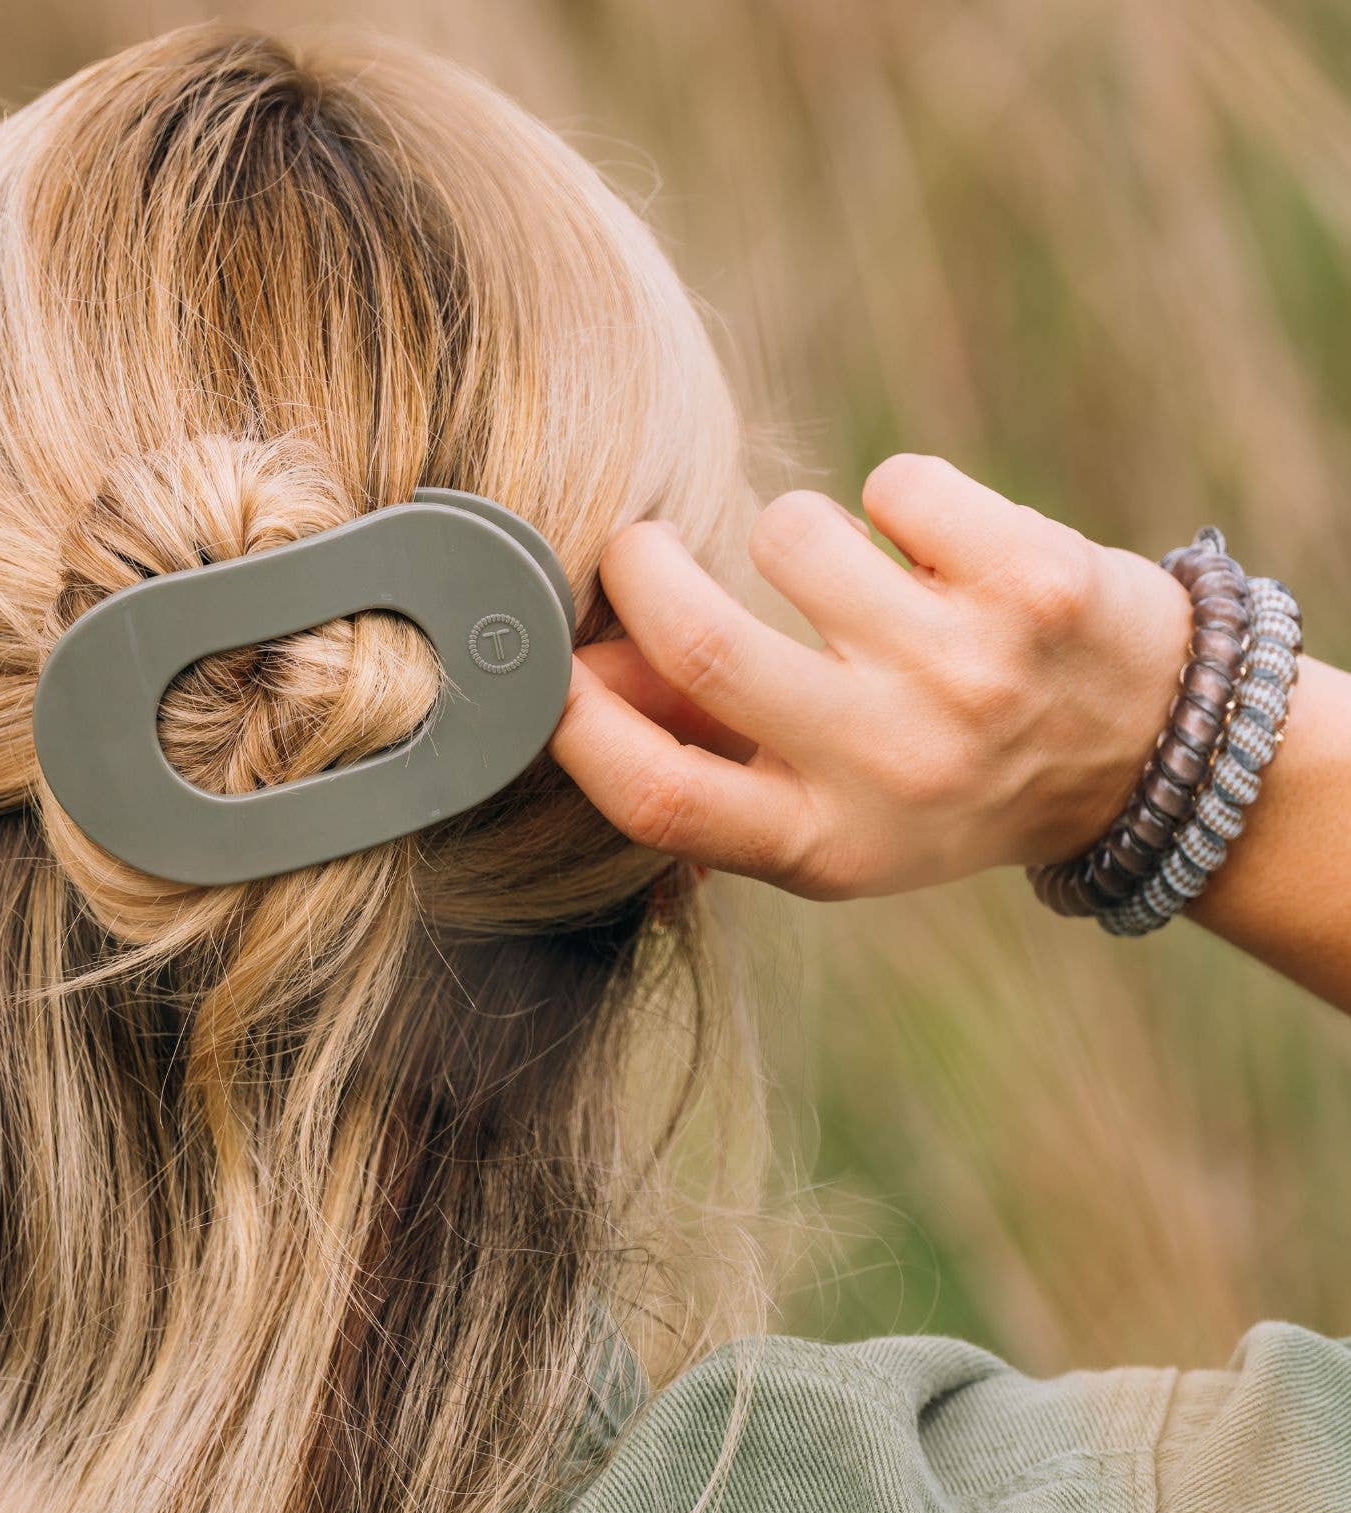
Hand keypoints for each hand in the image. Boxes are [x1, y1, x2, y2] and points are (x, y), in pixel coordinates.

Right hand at [550, 454, 1193, 899]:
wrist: (1144, 757)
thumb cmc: (945, 779)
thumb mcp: (827, 811)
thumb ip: (703, 755)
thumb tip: (578, 675)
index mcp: (826, 845)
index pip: (659, 795)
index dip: (578, 721)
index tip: (551, 660)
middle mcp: (895, 769)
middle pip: (701, 641)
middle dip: (640, 565)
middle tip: (642, 547)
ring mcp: (970, 672)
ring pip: (788, 531)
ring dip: (788, 529)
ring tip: (841, 569)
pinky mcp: (1037, 581)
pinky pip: (894, 483)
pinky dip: (894, 496)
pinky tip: (936, 548)